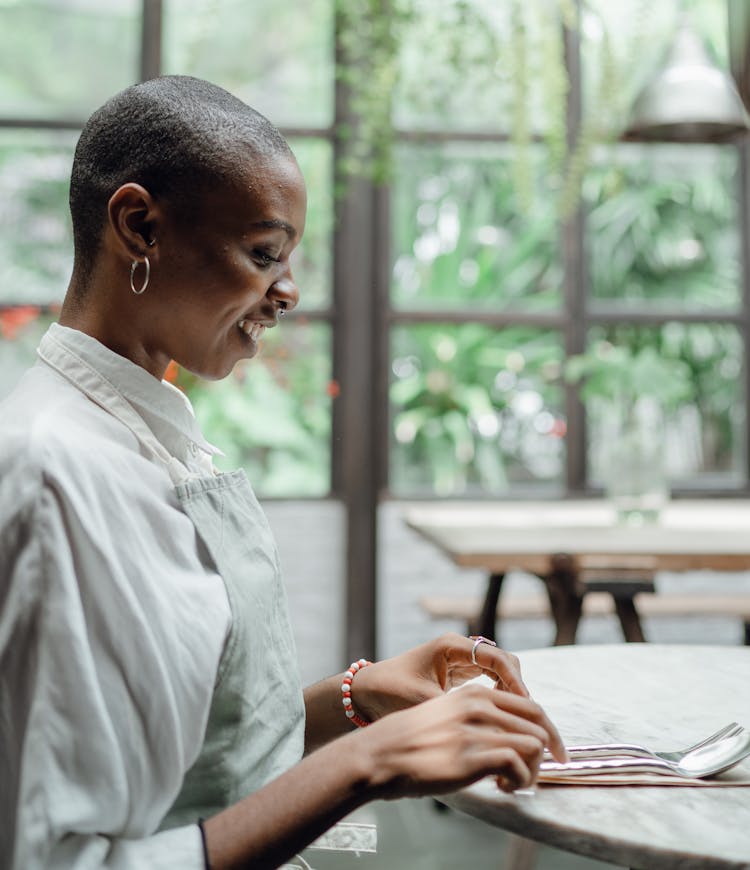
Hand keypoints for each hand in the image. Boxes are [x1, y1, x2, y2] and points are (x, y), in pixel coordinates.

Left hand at [354, 632, 529, 719]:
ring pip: (500, 672)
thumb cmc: (389, 694)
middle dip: (518, 688)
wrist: (365, 694)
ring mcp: (460, 660)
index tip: (527, 707)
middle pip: (504, 662)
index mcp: (451, 646)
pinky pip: (489, 681)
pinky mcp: (458, 674)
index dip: (516, 683)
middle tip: (527, 719)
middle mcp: (459, 648)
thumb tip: (491, 728)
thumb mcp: (423, 702)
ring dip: (511, 694)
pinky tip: (501, 720)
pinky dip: (499, 697)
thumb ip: (457, 711)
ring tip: (517, 723)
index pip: (497, 658)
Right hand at [359, 682, 562, 797]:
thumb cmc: (410, 742)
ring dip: (531, 769)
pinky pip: (518, 766)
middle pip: (539, 723)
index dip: (547, 730)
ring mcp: (476, 730)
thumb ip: (475, 717)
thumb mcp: (444, 714)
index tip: (553, 751)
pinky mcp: (472, 756)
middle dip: (547, 751)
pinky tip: (501, 787)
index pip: (529, 705)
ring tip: (511, 782)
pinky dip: (519, 781)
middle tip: (538, 772)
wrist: (380, 755)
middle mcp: (479, 706)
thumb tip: (507, 736)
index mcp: (474, 694)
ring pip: (534, 744)